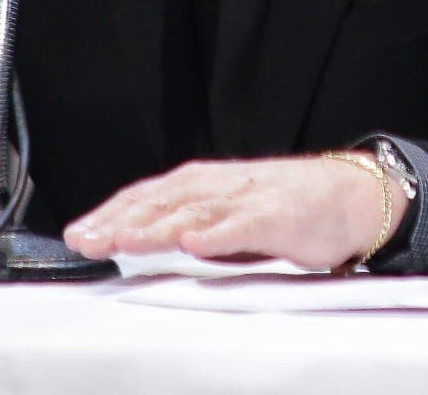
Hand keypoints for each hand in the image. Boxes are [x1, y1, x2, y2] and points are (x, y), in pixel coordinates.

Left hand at [62, 155, 404, 269]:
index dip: (110, 213)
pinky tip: (196, 243)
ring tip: (125, 240)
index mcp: (204, 185)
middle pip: (162, 202)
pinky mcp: (279, 215)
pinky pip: (244, 225)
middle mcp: (220, 185)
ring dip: (158, 226)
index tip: (78, 233)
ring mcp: (248, 198)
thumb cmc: (286, 207)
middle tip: (86, 239)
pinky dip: (218, 233)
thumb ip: (187, 224)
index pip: (147, 196)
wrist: (349, 194)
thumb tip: (135, 242)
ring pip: (195, 212)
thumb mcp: (226, 213)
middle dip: (120, 220)